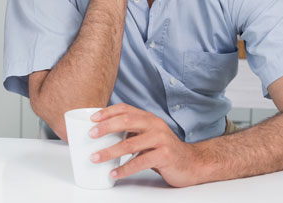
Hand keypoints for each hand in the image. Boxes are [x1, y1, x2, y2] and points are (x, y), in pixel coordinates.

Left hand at [88, 103, 204, 187]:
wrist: (192, 163)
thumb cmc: (165, 150)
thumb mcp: (148, 136)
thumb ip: (132, 131)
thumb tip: (103, 133)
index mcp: (149, 118)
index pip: (125, 109)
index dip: (107, 112)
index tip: (92, 119)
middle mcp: (155, 125)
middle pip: (126, 121)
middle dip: (105, 127)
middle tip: (91, 135)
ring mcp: (160, 140)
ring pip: (130, 144)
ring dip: (110, 152)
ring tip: (96, 157)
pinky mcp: (164, 156)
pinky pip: (139, 162)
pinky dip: (124, 169)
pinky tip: (114, 173)